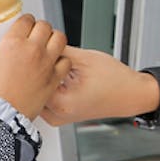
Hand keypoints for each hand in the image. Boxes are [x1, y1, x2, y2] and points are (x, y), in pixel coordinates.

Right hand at [0, 15, 69, 118]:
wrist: (0, 115)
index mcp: (14, 42)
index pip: (26, 20)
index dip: (25, 22)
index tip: (24, 27)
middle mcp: (33, 49)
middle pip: (45, 26)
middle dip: (40, 29)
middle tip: (36, 36)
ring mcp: (46, 63)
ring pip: (60, 39)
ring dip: (54, 40)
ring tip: (48, 46)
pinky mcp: (54, 78)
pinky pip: (66, 61)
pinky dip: (62, 60)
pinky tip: (54, 64)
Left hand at [39, 46, 159, 125]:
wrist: (131, 94)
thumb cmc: (115, 80)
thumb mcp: (84, 59)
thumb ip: (58, 51)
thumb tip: (40, 42)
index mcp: (61, 103)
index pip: (31, 80)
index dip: (29, 61)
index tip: (28, 50)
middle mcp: (57, 115)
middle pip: (31, 90)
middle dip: (31, 71)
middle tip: (35, 54)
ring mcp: (58, 117)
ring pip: (36, 94)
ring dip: (37, 79)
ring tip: (46, 64)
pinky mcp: (60, 115)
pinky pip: (44, 99)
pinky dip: (45, 86)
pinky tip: (51, 74)